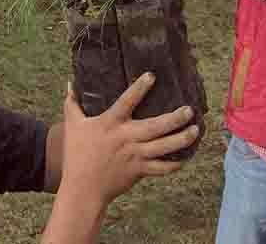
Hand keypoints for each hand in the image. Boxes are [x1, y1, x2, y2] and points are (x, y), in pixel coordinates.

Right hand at [60, 73, 197, 205]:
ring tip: (196, 130)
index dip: (139, 88)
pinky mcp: (139, 170)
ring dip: (182, 139)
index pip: (126, 102)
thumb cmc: (77, 154)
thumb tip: (69, 82)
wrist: (82, 189)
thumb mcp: (71, 125)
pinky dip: (176, 163)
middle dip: (174, 118)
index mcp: (110, 124)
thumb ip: (72, 103)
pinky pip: (162, 168)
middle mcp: (126, 138)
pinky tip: (188, 156)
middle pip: (155, 127)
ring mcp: (135, 155)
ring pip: (164, 147)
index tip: (152, 76)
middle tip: (189, 110)